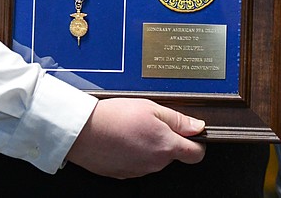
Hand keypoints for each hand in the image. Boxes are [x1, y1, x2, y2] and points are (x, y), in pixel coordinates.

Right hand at [65, 97, 205, 178]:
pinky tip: (123, 138)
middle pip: (172, 154)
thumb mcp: (152, 108)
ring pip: (154, 159)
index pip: (196, 154)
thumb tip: (197, 127)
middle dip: (167, 139)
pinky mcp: (123, 174)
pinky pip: (137, 163)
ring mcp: (138, 171)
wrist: (83, 131)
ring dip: (149, 145)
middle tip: (152, 122)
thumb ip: (178, 120)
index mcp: (166, 146)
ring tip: (133, 128)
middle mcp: (155, 163)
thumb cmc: (115, 117)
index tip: (192, 134)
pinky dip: (134, 152)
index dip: (197, 143)